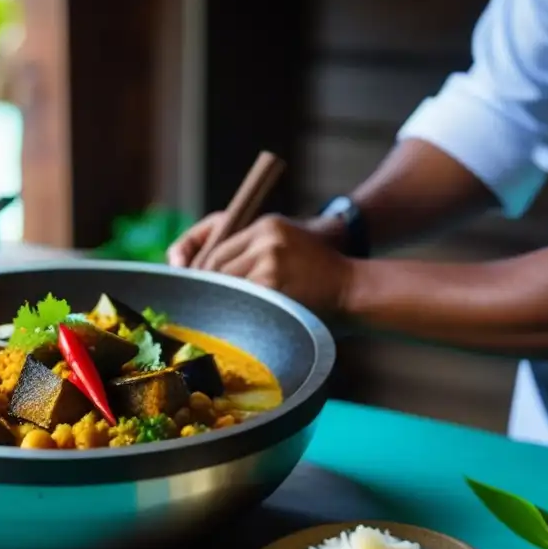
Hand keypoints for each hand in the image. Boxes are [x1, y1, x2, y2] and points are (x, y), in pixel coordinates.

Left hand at [167, 213, 355, 313]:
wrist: (353, 286)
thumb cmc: (318, 270)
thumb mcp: (285, 244)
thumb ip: (250, 252)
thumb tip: (200, 271)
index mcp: (267, 225)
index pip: (217, 249)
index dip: (200, 272)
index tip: (194, 288)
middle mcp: (266, 239)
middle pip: (216, 267)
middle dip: (207, 289)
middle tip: (197, 309)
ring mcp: (270, 263)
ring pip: (226, 285)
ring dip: (219, 303)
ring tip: (216, 317)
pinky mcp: (275, 287)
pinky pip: (242, 302)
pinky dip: (235, 313)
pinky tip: (235, 323)